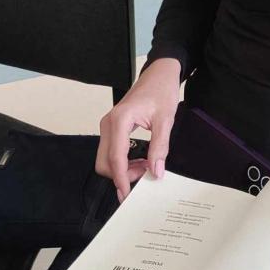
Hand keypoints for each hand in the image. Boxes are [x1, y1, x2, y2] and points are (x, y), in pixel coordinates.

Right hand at [95, 58, 181, 201]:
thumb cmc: (161, 91)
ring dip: (122, 169)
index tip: (127, 195)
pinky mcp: (112, 127)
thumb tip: (156, 171)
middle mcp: (108, 123)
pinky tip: (140, 160)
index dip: (121, 179)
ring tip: (146, 166)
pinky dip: (122, 161)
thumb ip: (160, 147)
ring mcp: (108, 125)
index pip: (115, 158)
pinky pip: (111, 151)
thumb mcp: (165, 120)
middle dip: (122, 175)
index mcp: (120, 120)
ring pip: (106, 159)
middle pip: (104, 162)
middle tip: (145, 175)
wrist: (159, 74)